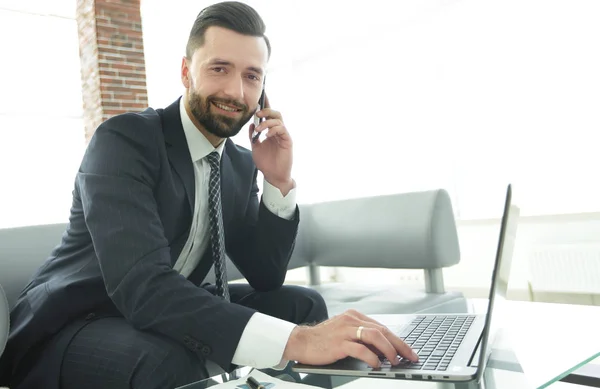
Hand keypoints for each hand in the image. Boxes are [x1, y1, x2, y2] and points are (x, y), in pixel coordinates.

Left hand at [248, 94, 293, 194]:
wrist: (273, 176)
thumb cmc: (266, 163)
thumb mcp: (255, 147)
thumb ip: (253, 135)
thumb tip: (251, 124)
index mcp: (270, 131)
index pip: (268, 115)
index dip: (265, 105)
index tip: (260, 96)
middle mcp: (278, 131)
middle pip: (276, 113)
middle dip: (266, 110)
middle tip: (257, 114)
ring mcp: (283, 135)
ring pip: (279, 120)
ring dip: (267, 121)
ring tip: (259, 129)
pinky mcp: (287, 141)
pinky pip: (282, 129)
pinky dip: (274, 129)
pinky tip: (267, 135)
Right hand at [283, 309, 418, 368]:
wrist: (301, 342)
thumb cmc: (323, 340)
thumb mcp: (344, 333)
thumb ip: (361, 338)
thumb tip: (383, 350)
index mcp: (354, 316)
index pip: (382, 327)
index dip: (397, 339)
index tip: (409, 350)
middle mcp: (351, 320)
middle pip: (382, 330)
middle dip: (400, 344)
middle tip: (411, 356)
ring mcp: (345, 330)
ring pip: (374, 336)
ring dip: (389, 350)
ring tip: (395, 361)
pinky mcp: (339, 343)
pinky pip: (361, 349)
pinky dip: (372, 358)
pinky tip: (377, 365)